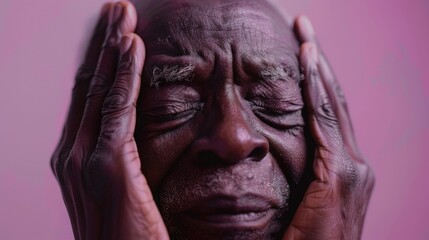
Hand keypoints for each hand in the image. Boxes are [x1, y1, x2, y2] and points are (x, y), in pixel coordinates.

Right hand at [50, 2, 168, 238]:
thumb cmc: (127, 237)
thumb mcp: (121, 193)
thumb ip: (121, 162)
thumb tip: (134, 137)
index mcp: (75, 159)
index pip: (89, 99)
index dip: (101, 62)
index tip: (117, 34)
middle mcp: (71, 154)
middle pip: (89, 85)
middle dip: (103, 44)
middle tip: (117, 10)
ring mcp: (84, 159)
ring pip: (100, 89)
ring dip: (113, 47)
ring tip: (123, 13)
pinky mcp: (109, 165)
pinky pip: (118, 107)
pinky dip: (125, 73)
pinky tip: (133, 46)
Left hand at [283, 16, 374, 239]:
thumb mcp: (291, 204)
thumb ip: (285, 175)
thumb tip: (255, 151)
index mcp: (339, 169)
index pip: (324, 111)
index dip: (312, 77)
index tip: (298, 47)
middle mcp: (353, 164)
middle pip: (331, 100)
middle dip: (318, 61)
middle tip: (304, 26)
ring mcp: (351, 169)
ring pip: (331, 104)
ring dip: (318, 67)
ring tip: (306, 33)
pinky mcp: (341, 176)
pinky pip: (325, 122)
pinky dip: (317, 91)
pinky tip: (307, 62)